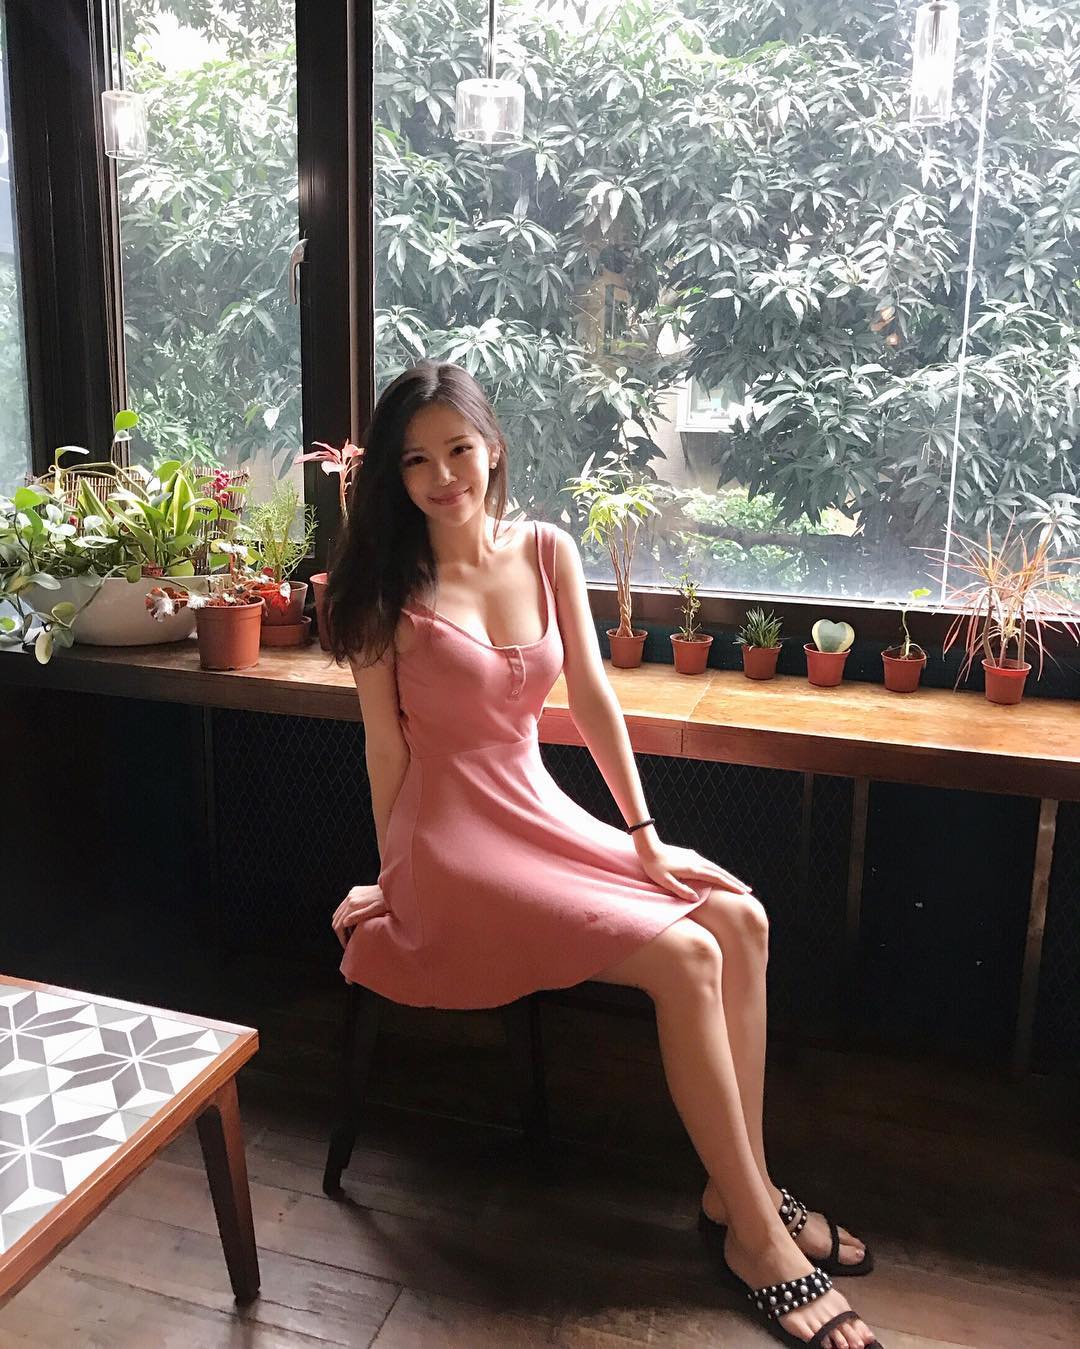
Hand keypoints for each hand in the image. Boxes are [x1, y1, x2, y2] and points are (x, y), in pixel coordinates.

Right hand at [332, 883, 387, 949]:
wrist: (393, 887)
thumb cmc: (387, 901)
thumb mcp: (376, 910)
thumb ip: (360, 916)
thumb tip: (344, 923)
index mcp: (353, 905)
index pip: (339, 925)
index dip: (342, 938)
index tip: (348, 946)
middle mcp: (349, 898)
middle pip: (336, 920)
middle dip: (340, 933)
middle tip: (348, 943)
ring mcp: (351, 894)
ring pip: (338, 914)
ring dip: (341, 925)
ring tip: (350, 934)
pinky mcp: (354, 892)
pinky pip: (343, 907)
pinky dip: (344, 916)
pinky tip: (353, 923)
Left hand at [637, 842, 751, 901]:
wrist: (649, 847)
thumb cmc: (654, 867)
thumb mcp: (664, 881)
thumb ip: (680, 890)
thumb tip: (696, 898)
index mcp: (694, 869)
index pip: (718, 879)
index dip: (731, 886)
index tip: (743, 892)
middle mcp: (698, 862)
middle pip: (721, 873)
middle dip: (735, 882)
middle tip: (748, 890)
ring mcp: (695, 857)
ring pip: (716, 868)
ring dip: (728, 876)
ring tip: (737, 884)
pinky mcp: (691, 855)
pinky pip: (709, 865)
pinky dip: (718, 872)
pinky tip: (719, 875)